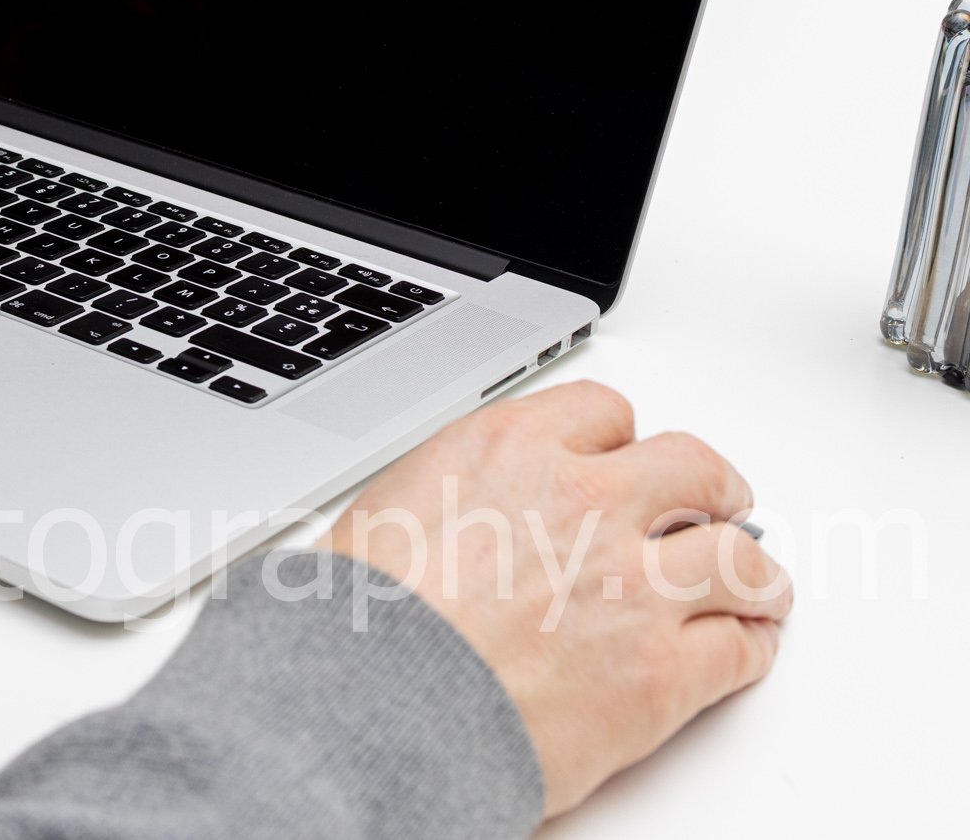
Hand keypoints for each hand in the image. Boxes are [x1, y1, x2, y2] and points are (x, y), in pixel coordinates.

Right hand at [328, 381, 790, 816]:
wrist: (368, 702)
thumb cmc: (360, 620)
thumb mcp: (389, 508)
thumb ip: (454, 492)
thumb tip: (465, 512)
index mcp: (513, 448)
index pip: (604, 413)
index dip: (619, 442)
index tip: (621, 461)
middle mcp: (586, 500)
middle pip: (694, 467)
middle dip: (711, 489)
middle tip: (716, 505)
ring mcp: (635, 584)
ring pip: (740, 558)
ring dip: (753, 572)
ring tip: (756, 586)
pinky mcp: (662, 671)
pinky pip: (739, 648)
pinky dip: (748, 648)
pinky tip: (744, 648)